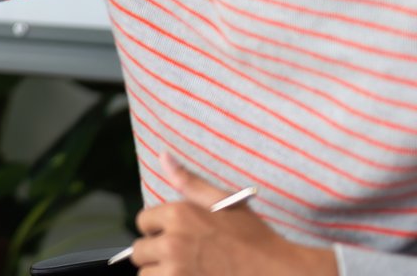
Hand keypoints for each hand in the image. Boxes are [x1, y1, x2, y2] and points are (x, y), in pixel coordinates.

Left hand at [128, 154, 335, 274]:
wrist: (279, 273)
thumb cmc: (254, 239)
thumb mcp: (223, 202)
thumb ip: (188, 181)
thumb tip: (163, 155)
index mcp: (179, 215)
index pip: (142, 222)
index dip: (158, 229)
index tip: (176, 235)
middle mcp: (173, 242)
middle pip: (139, 250)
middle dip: (156, 253)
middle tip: (183, 256)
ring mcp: (176, 271)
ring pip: (146, 274)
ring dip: (161, 274)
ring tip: (188, 271)